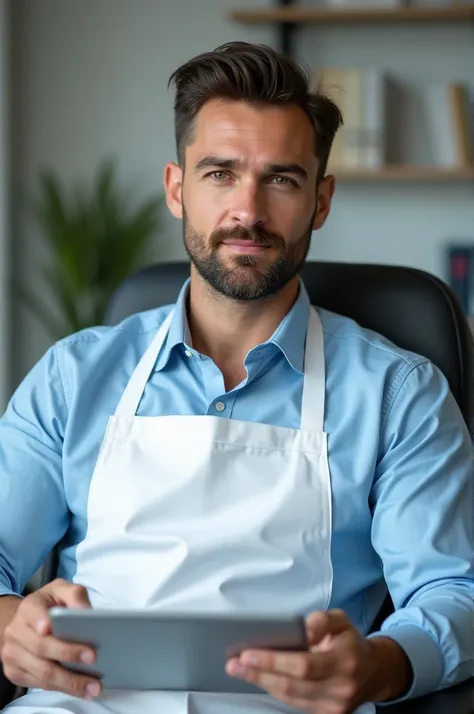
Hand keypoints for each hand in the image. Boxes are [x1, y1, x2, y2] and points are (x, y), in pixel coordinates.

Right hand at [1, 578, 101, 699]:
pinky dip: (62, 688)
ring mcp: (13, 654)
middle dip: (68, 654)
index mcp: (28, 607)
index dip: (41, 621)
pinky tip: (81, 689)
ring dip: (69, 681)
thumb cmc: (49, 605)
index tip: (50, 628)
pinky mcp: (15, 672)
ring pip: (42, 672)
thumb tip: (86, 612)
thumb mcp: (62, 590)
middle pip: (41, 647)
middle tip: (92, 658)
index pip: (33, 613)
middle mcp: (16, 631)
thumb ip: (75, 594)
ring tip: (93, 685)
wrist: (25, 622)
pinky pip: (40, 684)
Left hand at [226, 609, 411, 713]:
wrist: (373, 672)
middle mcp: (340, 689)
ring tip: (239, 669)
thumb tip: (303, 628)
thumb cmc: (349, 642)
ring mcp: (333, 708)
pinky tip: (259, 677)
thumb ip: (322, 620)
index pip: (303, 666)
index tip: (248, 653)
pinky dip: (274, 690)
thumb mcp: (341, 620)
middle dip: (259, 673)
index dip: (273, 661)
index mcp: (344, 662)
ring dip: (261, 683)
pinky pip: (294, 704)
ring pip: (289, 698)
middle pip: (291, 686)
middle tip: (234, 662)